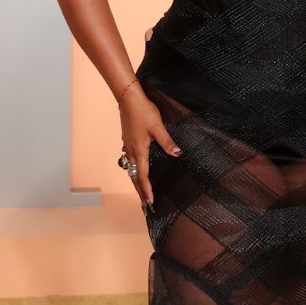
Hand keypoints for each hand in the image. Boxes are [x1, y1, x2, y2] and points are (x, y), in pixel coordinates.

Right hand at [119, 82, 180, 206]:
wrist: (128, 98)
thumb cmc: (143, 112)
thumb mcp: (158, 127)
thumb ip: (167, 142)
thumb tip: (177, 154)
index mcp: (139, 150)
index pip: (143, 176)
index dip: (146, 190)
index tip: (150, 202)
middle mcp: (131, 151)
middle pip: (134, 177)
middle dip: (140, 192)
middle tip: (145, 206)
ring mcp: (128, 146)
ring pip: (131, 170)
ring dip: (136, 183)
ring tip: (141, 193)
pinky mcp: (127, 141)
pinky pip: (130, 161)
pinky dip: (133, 171)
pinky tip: (136, 172)